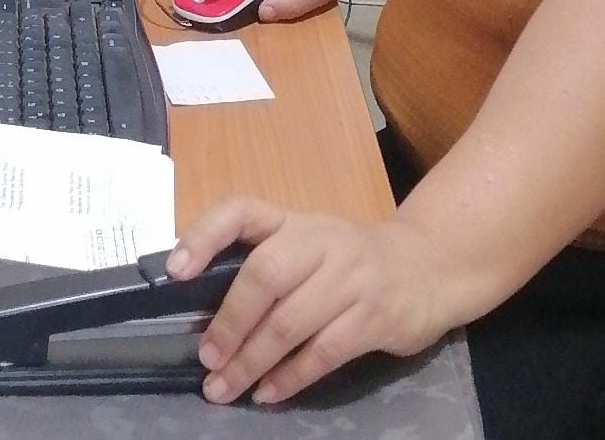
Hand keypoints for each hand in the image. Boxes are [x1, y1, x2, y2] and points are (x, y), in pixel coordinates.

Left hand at [167, 198, 445, 404]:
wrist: (428, 267)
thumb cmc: (350, 260)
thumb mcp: (310, 245)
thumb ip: (266, 264)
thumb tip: (201, 310)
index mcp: (294, 221)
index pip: (241, 210)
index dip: (205, 235)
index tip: (177, 271)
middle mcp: (321, 241)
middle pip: (265, 275)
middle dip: (230, 323)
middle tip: (207, 360)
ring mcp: (352, 278)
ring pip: (291, 322)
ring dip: (252, 361)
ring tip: (224, 389)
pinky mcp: (375, 316)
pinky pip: (324, 352)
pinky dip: (291, 377)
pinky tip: (268, 394)